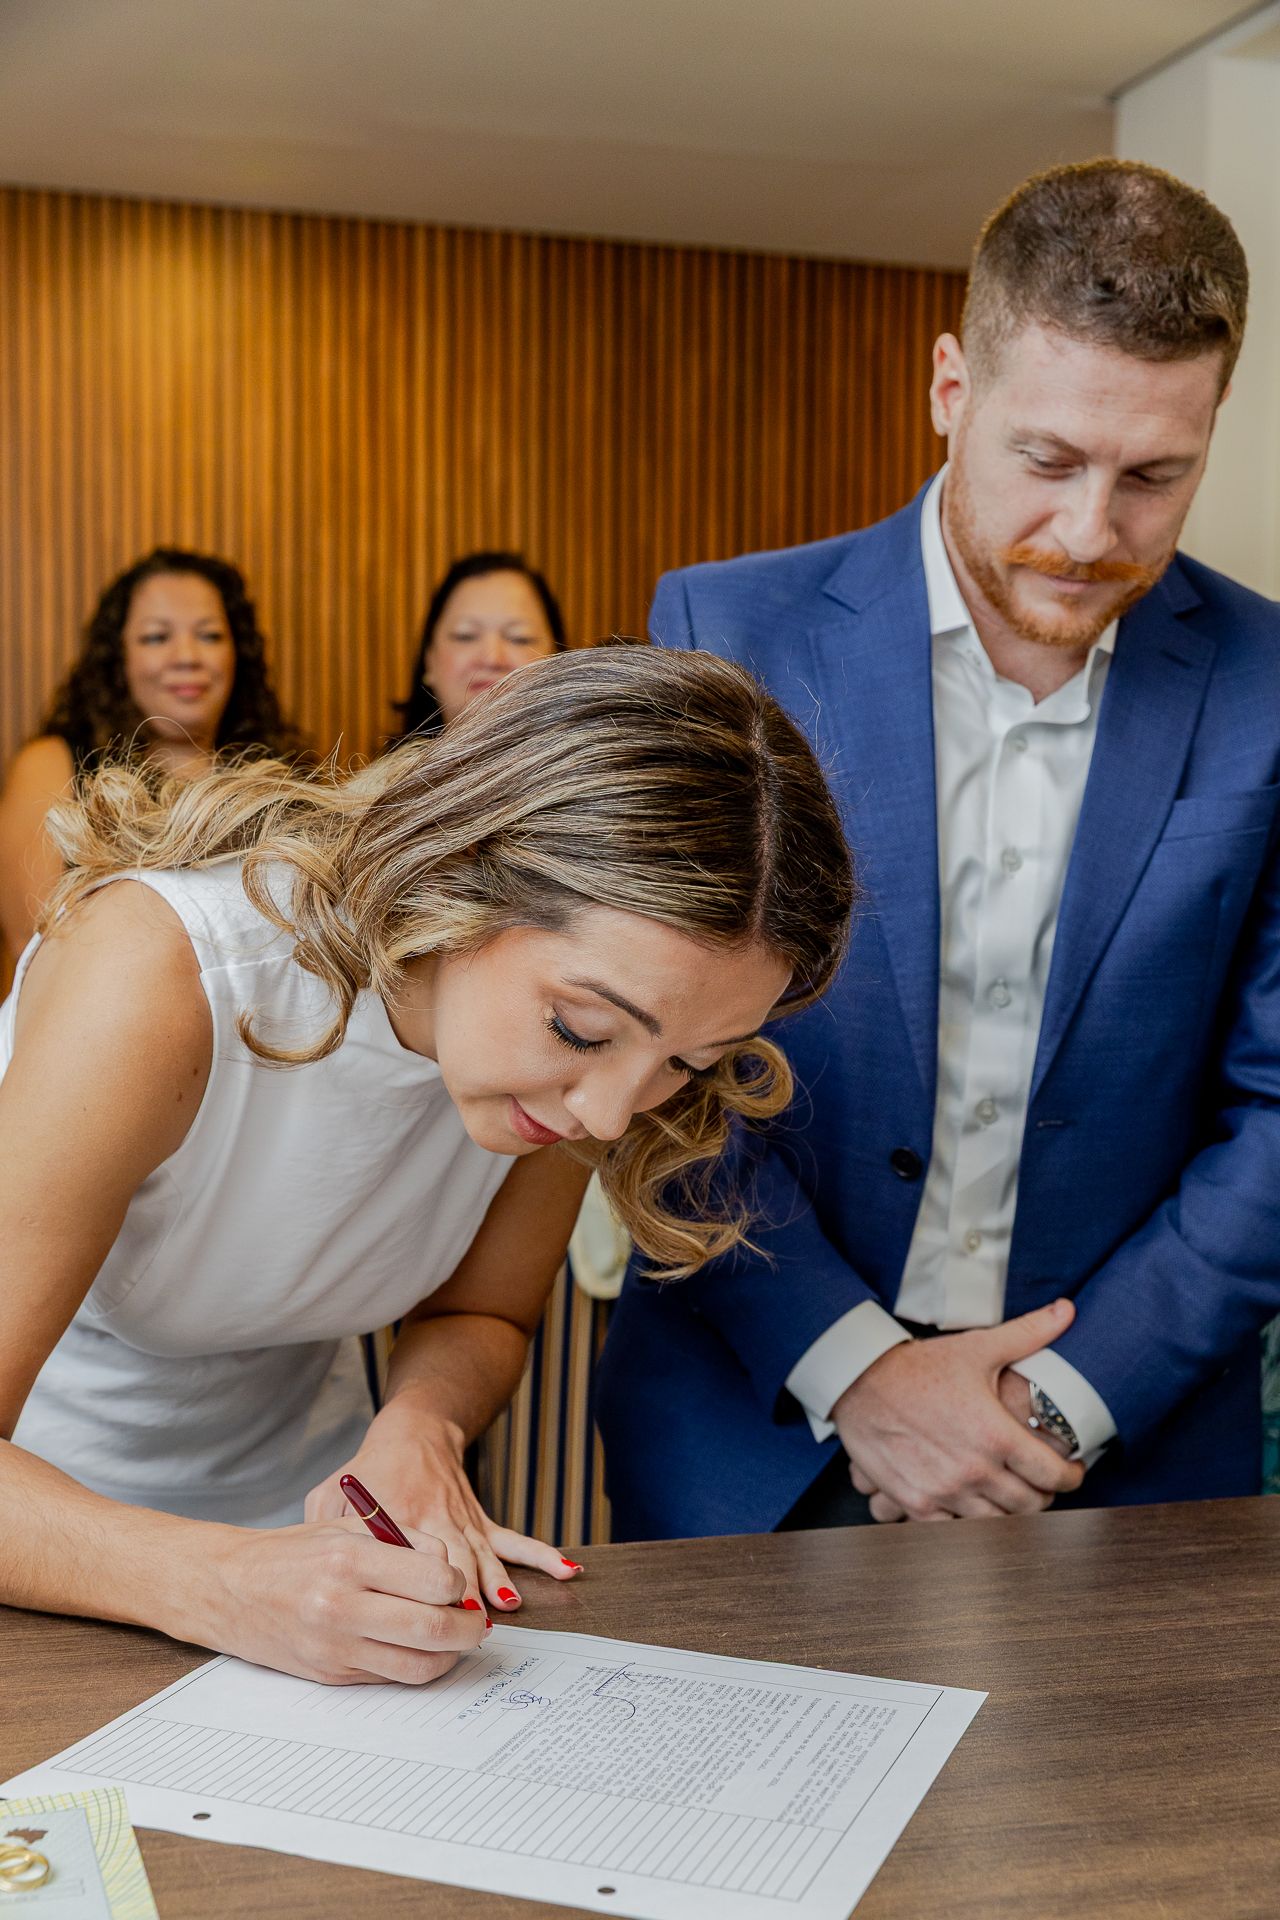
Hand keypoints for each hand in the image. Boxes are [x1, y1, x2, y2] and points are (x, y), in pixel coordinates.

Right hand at [199, 1515, 487, 1683]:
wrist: (230, 1589)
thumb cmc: (294, 1552)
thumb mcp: (348, 1527)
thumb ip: (404, 1542)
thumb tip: (452, 1570)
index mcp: (350, 1559)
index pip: (435, 1580)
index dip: (457, 1584)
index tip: (456, 1582)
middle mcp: (342, 1606)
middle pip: (433, 1628)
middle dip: (467, 1628)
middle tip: (474, 1621)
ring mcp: (335, 1647)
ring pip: (417, 1665)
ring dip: (448, 1655)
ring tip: (452, 1638)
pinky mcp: (330, 1675)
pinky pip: (389, 1677)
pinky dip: (413, 1665)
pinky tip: (416, 1647)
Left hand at [305, 1395, 581, 1615]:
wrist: (415, 1430)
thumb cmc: (366, 1470)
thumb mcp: (331, 1495)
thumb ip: (323, 1531)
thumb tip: (315, 1575)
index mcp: (392, 1514)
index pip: (401, 1555)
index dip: (410, 1586)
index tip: (421, 1617)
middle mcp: (433, 1518)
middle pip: (449, 1560)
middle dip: (460, 1596)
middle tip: (468, 1629)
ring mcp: (461, 1520)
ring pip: (482, 1554)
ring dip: (496, 1581)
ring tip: (506, 1607)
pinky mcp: (480, 1520)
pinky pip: (513, 1540)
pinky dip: (541, 1555)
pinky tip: (567, 1572)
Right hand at [834, 1299, 1086, 1521]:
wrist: (858, 1381)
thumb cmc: (920, 1365)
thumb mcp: (977, 1347)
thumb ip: (1029, 1333)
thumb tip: (1067, 1310)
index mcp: (995, 1434)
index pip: (1053, 1475)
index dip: (1071, 1476)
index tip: (1071, 1471)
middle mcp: (974, 1470)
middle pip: (1031, 1505)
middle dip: (1044, 1494)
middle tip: (1041, 1482)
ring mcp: (944, 1491)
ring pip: (998, 1524)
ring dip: (1010, 1512)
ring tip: (1010, 1494)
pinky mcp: (916, 1503)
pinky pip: (957, 1531)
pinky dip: (970, 1523)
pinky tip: (974, 1505)